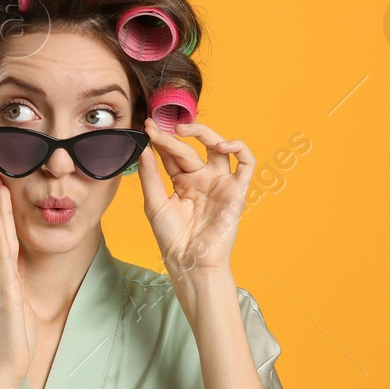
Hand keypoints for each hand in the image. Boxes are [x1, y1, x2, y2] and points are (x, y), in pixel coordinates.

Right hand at [0, 173, 37, 384]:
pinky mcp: (7, 291)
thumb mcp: (17, 307)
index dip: (1, 211)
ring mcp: (0, 282)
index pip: (3, 237)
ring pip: (0, 238)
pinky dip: (1, 236)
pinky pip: (4, 258)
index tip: (2, 187)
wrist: (4, 368)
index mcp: (2, 277)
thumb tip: (16, 272)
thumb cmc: (13, 341)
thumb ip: (14, 287)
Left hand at [136, 119, 254, 284]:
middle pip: (190, 149)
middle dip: (172, 137)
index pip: (172, 154)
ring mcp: (219, 183)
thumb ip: (150, 175)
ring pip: (218, 148)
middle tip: (158, 128)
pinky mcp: (236, 190)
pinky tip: (221, 145)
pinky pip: (247, 163)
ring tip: (183, 130)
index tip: (146, 127)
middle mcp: (202, 179)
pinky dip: (239, 148)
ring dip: (204, 133)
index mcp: (182, 182)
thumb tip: (143, 148)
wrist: (189, 261)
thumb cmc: (171, 238)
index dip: (160, 140)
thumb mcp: (154, 203)